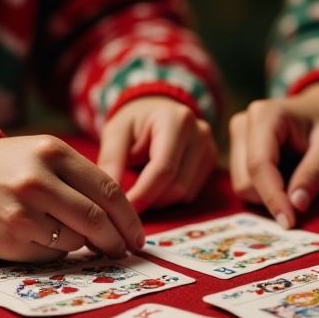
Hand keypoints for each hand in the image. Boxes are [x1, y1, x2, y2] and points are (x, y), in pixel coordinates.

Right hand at [0, 135, 143, 261]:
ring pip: (74, 240)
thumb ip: (84, 181)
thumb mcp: (48, 156)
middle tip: (122, 250)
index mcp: (54, 152)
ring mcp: (21, 210)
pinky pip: (50, 254)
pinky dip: (55, 251)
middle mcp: (37, 180)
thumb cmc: (16, 168)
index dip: (129, 218)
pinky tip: (39, 236)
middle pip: (95, 219)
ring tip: (67, 233)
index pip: (108, 190)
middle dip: (115, 240)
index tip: (137, 236)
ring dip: (81, 244)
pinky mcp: (9, 236)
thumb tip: (122, 223)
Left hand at [98, 97, 216, 211]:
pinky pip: (190, 194)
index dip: (143, 193)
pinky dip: (170, 196)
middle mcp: (200, 134)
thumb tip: (107, 196)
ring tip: (140, 187)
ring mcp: (210, 149)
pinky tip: (156, 184)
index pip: (164, 168)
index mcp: (177, 120)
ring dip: (159, 199)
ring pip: (184, 193)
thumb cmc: (134, 121)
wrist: (157, 110)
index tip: (123, 207)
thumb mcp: (116, 132)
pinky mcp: (210, 163)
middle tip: (126, 200)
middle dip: (150, 198)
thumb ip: (111, 160)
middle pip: (176, 185)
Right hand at [229, 81, 318, 227]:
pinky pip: (245, 182)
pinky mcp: (238, 149)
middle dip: (271, 198)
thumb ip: (315, 172)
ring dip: (269, 195)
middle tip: (301, 202)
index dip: (272, 197)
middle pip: (245, 179)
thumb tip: (296, 204)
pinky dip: (265, 190)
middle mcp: (242, 123)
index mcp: (264, 116)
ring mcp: (237, 136)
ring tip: (296, 182)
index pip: (259, 165)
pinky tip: (286, 180)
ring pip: (242, 185)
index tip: (289, 222)